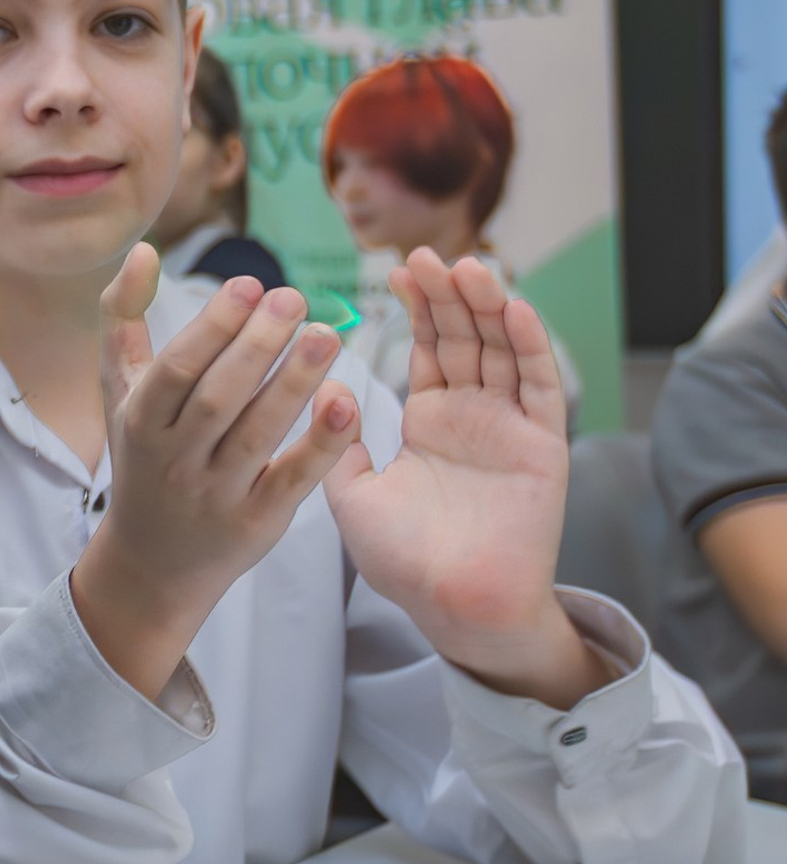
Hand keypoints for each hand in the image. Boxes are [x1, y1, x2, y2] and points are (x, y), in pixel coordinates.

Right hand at [70, 244, 357, 697]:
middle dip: (256, 346)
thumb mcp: (121, 390)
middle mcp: (173, 458)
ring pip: (256, 434)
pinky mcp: (257, 521)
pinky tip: (346, 402)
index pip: (176, 369)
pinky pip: (293, 479)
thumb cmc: (143, 454)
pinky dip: (320, 443)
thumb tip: (143, 249)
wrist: (154, 558)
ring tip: (328, 335)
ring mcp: (216, 493)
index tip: (251, 285)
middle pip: (217, 398)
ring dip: (293, 384)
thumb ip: (125, 319)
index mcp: (140, 420)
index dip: (214, 325)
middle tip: (296, 300)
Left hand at [325, 249, 606, 707]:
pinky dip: (531, 346)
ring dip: (488, 307)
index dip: (418, 309)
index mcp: (430, 422)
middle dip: (447, 296)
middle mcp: (473, 416)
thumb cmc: (404, 562)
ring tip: (466, 267)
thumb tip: (320, 389)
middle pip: (465, 338)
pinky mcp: (542, 445)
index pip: (427, 349)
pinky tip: (515, 309)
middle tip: (425, 255)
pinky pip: (541, 387)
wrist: (453, 608)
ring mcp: (510, 427)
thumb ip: (335, 442)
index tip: (395, 271)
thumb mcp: (351, 494)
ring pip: (503, 351)